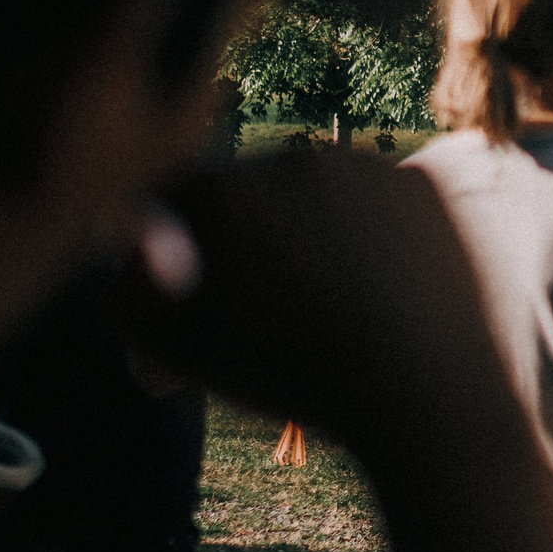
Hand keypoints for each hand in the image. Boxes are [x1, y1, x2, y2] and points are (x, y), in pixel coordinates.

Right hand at [123, 145, 496, 451]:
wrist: (425, 393)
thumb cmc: (295, 378)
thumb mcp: (179, 354)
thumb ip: (127, 296)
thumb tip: (135, 249)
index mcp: (220, 190)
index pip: (178, 208)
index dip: (182, 262)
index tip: (204, 313)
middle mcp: (290, 158)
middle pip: (251, 196)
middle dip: (251, 247)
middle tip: (272, 316)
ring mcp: (364, 165)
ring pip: (319, 198)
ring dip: (313, 238)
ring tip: (329, 308)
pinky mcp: (423, 183)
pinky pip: (378, 207)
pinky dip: (374, 241)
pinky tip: (378, 291)